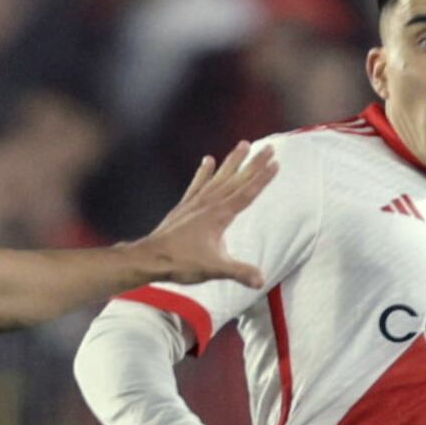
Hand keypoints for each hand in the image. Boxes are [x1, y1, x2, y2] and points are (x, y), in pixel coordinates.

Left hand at [134, 141, 278, 288]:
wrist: (150, 258)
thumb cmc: (181, 262)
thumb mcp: (214, 268)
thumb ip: (239, 272)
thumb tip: (261, 280)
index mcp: (219, 215)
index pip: (246, 193)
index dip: (262, 178)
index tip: (275, 163)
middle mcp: (209, 204)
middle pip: (236, 180)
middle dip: (254, 164)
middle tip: (269, 148)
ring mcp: (196, 203)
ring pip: (219, 177)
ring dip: (232, 161)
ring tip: (244, 144)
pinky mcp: (185, 206)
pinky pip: (197, 184)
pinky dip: (203, 172)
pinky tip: (208, 160)